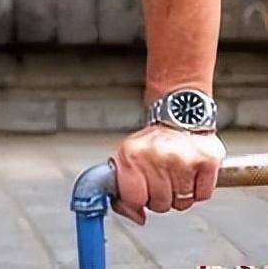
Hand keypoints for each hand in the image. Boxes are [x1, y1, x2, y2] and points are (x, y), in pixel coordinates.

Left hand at [111, 125, 225, 224]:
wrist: (180, 116)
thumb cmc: (154, 140)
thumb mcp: (128, 157)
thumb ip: (125, 189)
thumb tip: (136, 216)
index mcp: (131, 155)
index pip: (133, 198)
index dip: (138, 201)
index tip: (141, 194)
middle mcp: (156, 156)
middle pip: (159, 205)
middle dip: (160, 198)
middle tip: (162, 180)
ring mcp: (183, 159)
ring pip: (182, 203)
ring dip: (180, 195)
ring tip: (176, 175)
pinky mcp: (206, 162)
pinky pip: (203, 196)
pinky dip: (198, 190)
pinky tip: (191, 174)